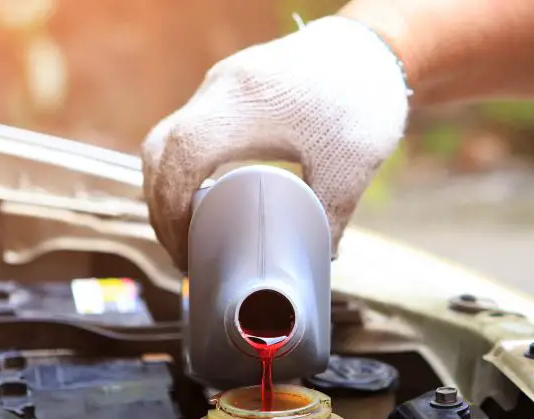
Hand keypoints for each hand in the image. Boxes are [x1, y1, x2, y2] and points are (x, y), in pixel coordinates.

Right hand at [141, 16, 409, 269]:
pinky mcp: (231, 89)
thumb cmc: (362, 99)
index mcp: (242, 106)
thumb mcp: (351, 165)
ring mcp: (222, 86)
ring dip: (169, 187)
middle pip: (160, 150)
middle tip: (184, 254)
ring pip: (169, 138)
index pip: (181, 158)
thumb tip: (320, 258)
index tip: (187, 253)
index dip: (172, 211)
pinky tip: (207, 199)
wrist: (373, 45)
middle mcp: (220, 90)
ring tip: (191, 235)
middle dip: (160, 206)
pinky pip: (189, 130)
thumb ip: (332, 214)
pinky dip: (186, 167)